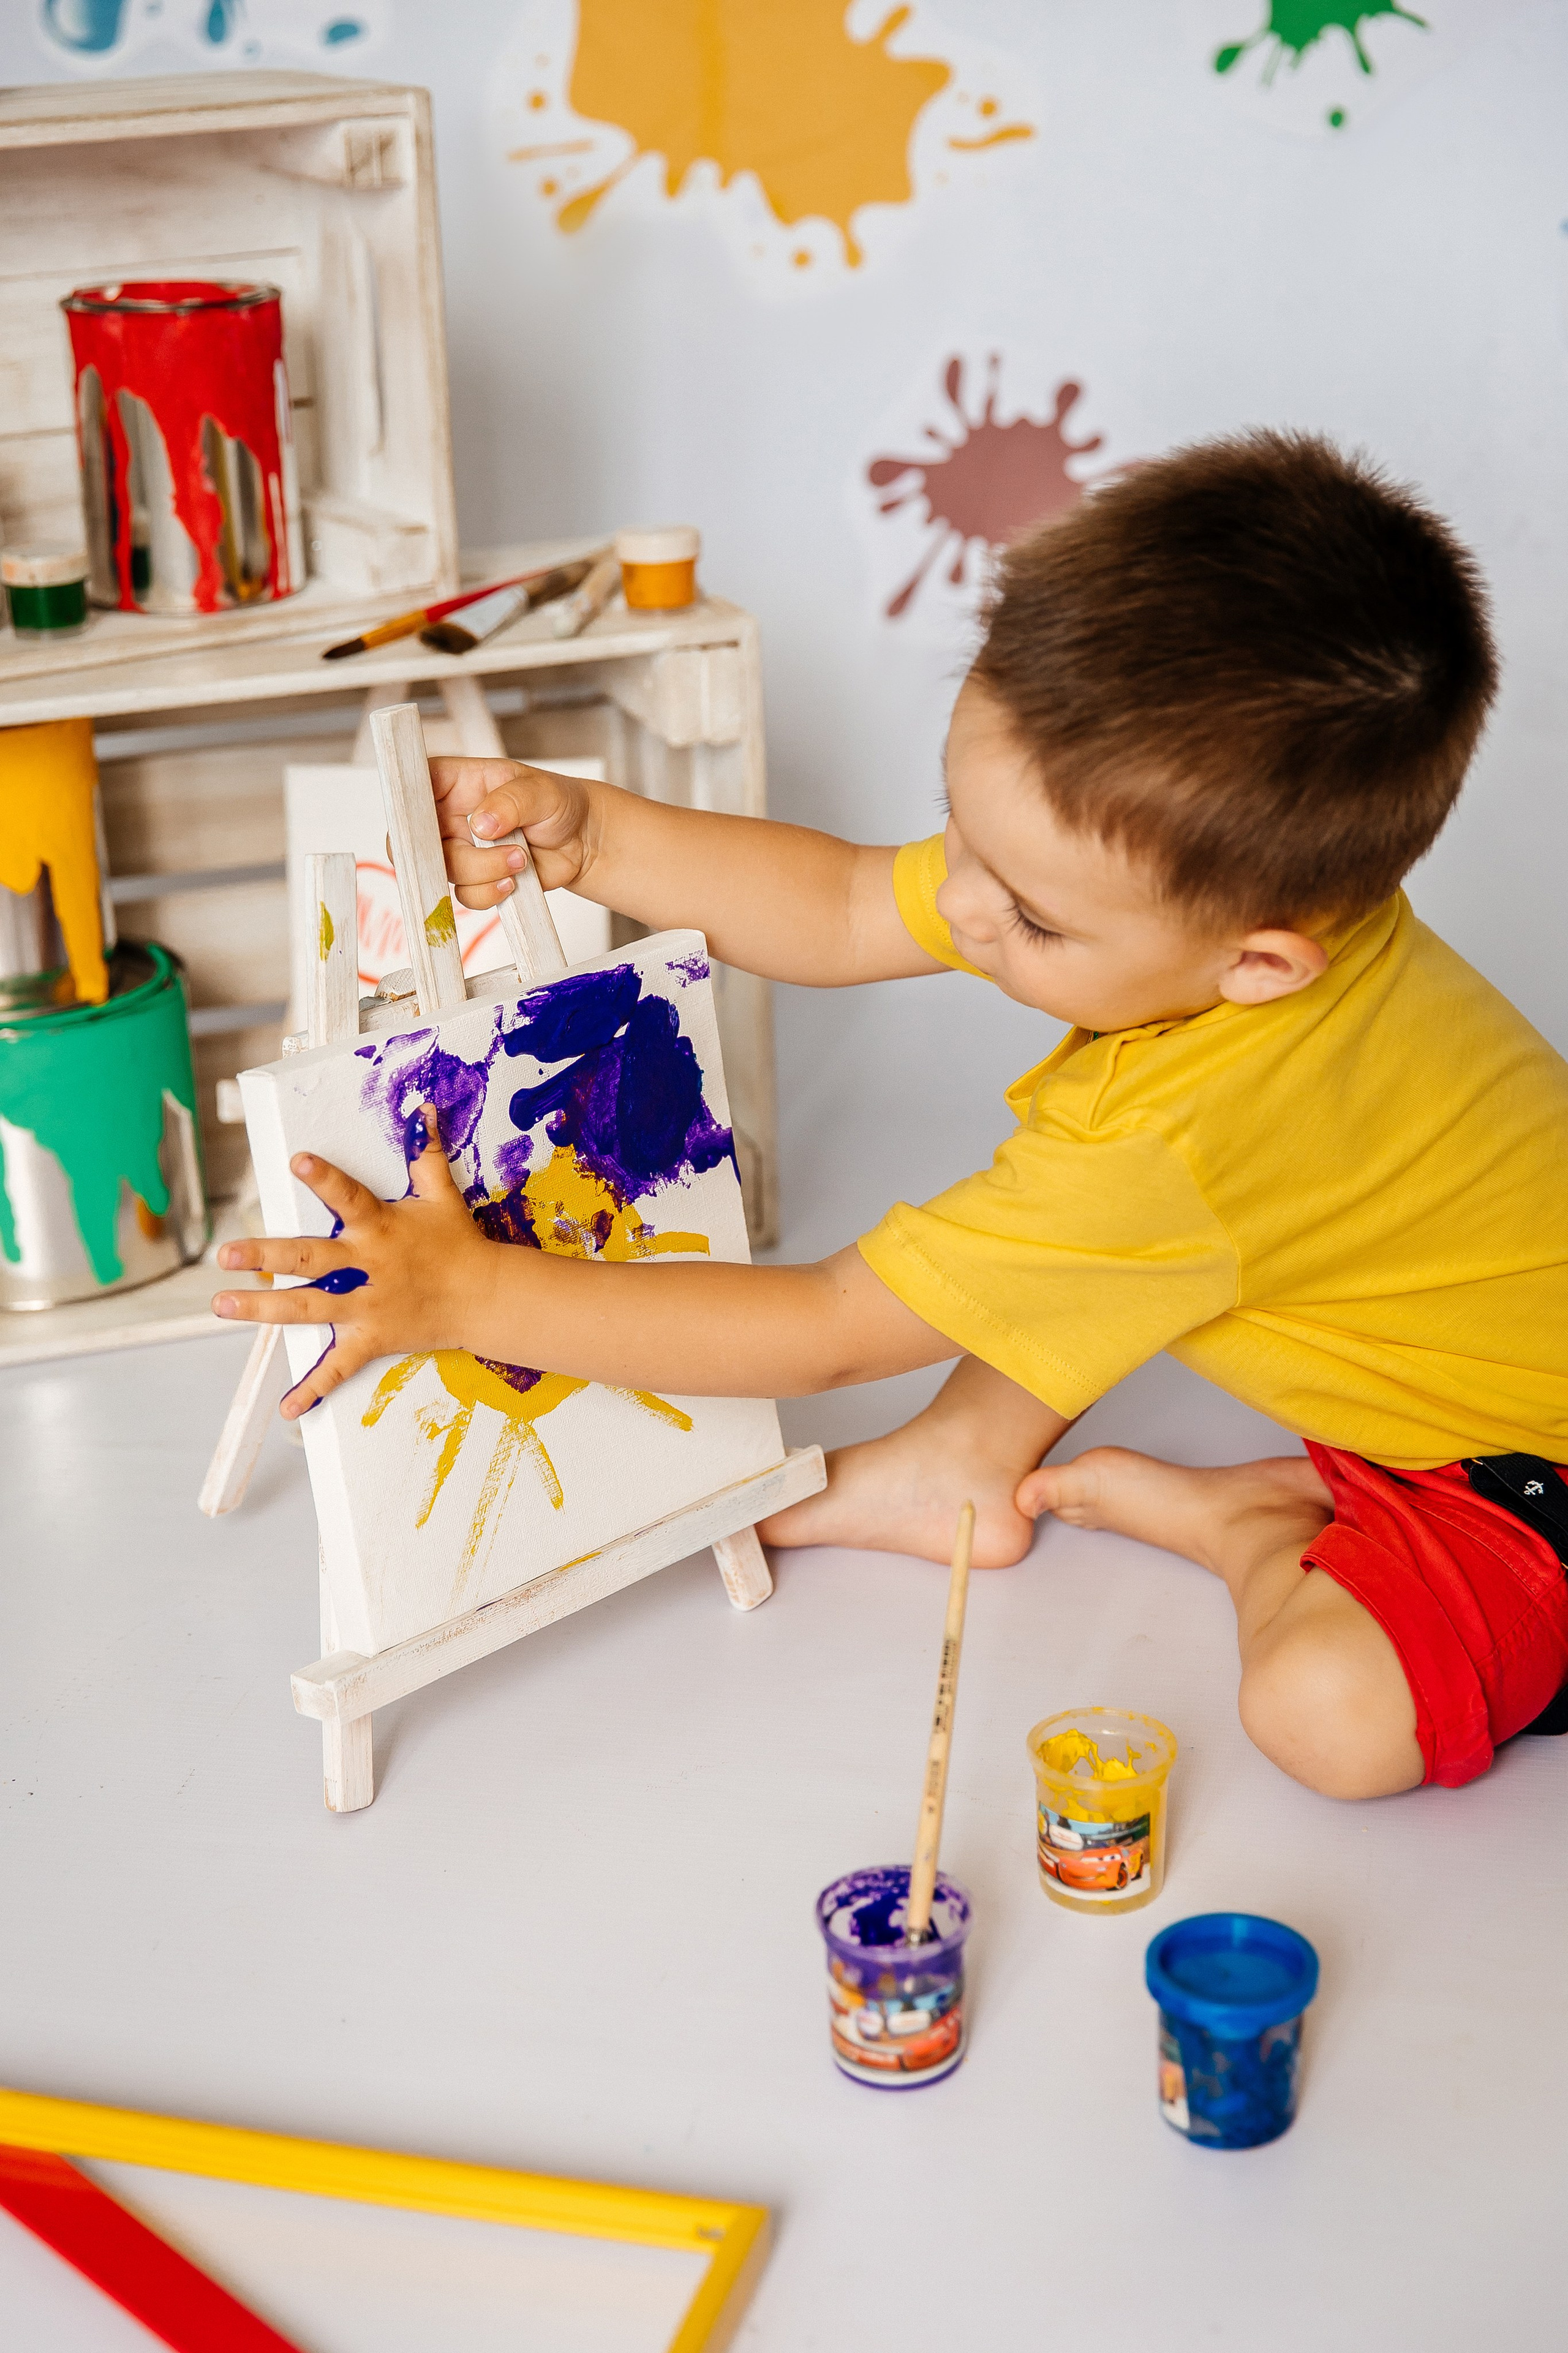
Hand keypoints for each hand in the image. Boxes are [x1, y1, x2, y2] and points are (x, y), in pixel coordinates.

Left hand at [211, 1107, 496, 1416]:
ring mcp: (366, 1306)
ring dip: (263, 1309)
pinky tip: (288, 1407)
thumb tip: (423, 1111)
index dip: (325, 1179)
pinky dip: (313, 1390)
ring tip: (223, 1304)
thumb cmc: (456, 1242)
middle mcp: (367, 1266)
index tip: (298, 1161)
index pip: (350, 1197)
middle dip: (265, 1256)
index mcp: (380, 1228)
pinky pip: (339, 1368)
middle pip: (309, 1259)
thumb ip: (426, 1154)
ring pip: (308, 1308)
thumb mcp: (440, 1195)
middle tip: (226, 1255)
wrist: (484, 1297)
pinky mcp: (371, 1338)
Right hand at [429, 755, 601, 910]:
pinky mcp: (475, 879)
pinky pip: (466, 895)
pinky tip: (514, 880)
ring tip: (521, 857)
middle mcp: (449, 816)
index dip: (408, 801)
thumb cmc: (557, 803)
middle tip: (485, 842)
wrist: (581, 841)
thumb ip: (511, 801)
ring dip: (484, 870)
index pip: (414, 784)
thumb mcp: (541, 791)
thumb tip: (482, 823)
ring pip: (446, 870)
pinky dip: (490, 892)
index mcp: (456, 782)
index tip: (426, 815)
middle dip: (447, 850)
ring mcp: (460, 849)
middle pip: (417, 839)